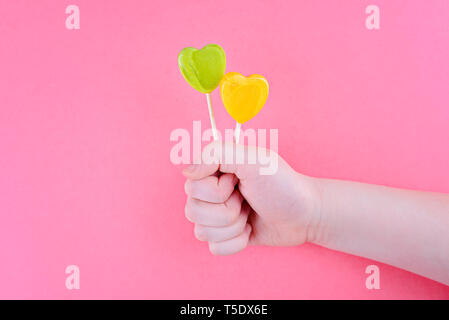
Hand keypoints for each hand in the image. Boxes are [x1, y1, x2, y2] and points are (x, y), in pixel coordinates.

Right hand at [182, 141, 321, 254]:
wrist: (306, 214)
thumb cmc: (283, 185)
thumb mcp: (254, 160)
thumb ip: (216, 154)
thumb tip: (185, 170)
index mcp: (213, 170)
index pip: (191, 187)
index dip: (217, 190)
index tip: (238, 181)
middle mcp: (209, 192)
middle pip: (193, 211)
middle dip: (228, 211)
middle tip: (247, 199)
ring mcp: (216, 216)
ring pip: (201, 232)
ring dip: (233, 226)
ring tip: (250, 213)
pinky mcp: (225, 236)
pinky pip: (214, 248)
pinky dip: (237, 242)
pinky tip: (250, 229)